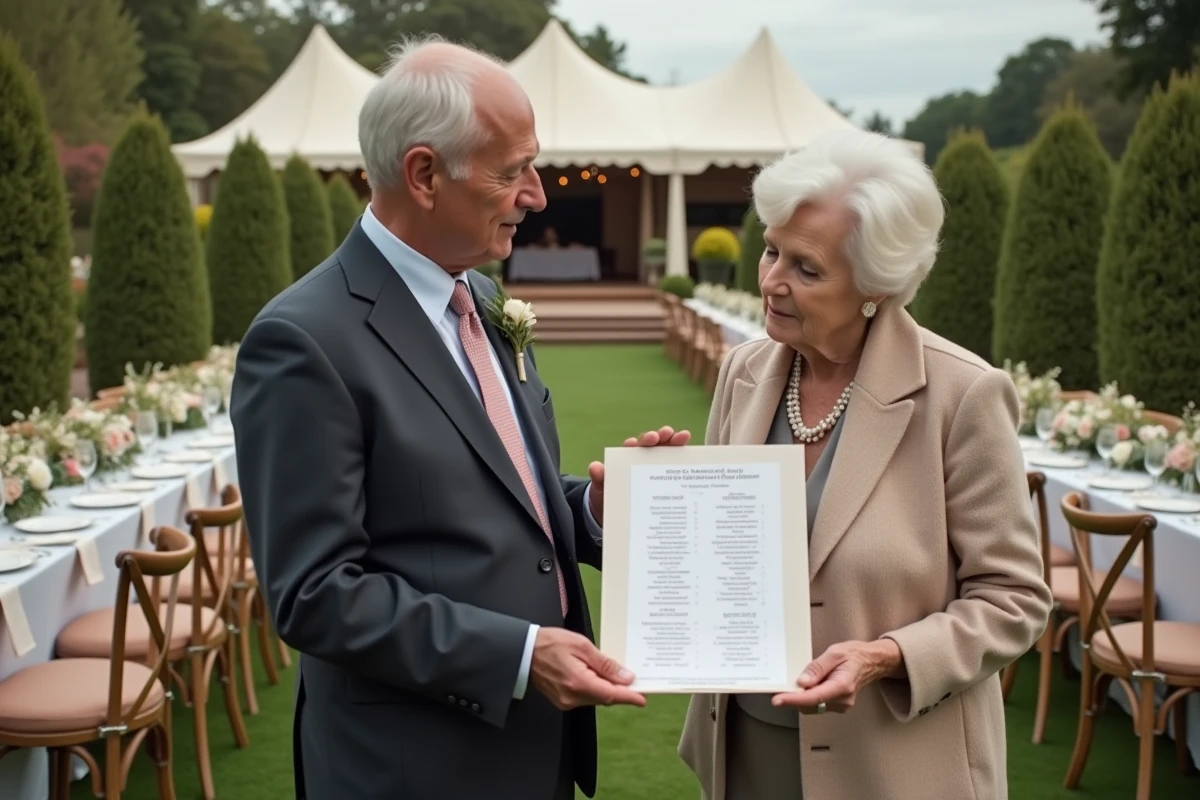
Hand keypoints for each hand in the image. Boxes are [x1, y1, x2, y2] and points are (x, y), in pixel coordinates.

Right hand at [529, 627, 645, 709]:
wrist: (523, 651)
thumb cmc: (549, 643)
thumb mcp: (581, 646)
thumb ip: (605, 664)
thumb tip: (625, 676)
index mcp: (578, 682)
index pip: (610, 695)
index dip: (629, 697)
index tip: (642, 699)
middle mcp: (571, 697)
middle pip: (604, 698)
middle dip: (620, 691)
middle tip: (633, 681)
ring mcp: (565, 701)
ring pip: (595, 699)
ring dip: (607, 689)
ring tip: (613, 674)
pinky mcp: (562, 701)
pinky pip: (585, 698)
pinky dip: (594, 689)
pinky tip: (596, 677)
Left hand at [587, 425, 690, 522]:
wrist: (617, 513)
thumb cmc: (608, 497)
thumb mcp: (601, 489)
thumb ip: (599, 478)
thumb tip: (595, 467)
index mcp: (625, 459)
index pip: (632, 448)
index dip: (637, 443)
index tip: (641, 441)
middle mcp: (641, 459)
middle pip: (652, 445)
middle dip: (659, 437)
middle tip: (666, 433)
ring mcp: (654, 467)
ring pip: (665, 451)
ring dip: (674, 442)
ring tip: (682, 437)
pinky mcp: (664, 477)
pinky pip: (674, 466)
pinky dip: (683, 459)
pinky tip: (692, 455)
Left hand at [770, 639, 903, 713]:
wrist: (871, 662)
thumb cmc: (855, 655)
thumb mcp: (834, 653)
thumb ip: (817, 668)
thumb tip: (802, 682)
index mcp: (842, 686)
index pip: (813, 697)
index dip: (793, 699)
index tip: (778, 700)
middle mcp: (842, 700)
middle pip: (810, 704)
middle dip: (794, 697)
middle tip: (783, 685)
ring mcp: (841, 705)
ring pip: (813, 706)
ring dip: (802, 696)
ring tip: (803, 680)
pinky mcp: (838, 705)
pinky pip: (818, 704)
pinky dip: (809, 696)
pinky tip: (810, 685)